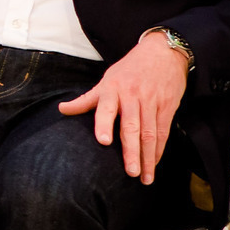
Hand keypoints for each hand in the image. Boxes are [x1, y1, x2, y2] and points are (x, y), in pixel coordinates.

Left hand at [58, 30, 189, 183]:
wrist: (163, 52)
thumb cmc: (129, 69)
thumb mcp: (106, 79)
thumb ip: (86, 99)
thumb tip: (62, 110)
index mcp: (113, 89)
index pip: (107, 108)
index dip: (105, 124)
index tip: (104, 142)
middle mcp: (133, 96)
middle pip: (132, 126)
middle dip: (131, 151)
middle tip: (130, 172)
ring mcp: (152, 101)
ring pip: (150, 133)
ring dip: (148, 157)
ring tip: (144, 177)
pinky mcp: (167, 106)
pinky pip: (164, 131)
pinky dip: (159, 149)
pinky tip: (154, 163)